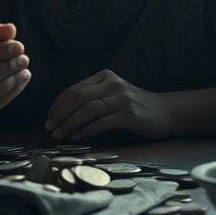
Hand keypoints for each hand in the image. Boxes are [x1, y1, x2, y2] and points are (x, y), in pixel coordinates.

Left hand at [45, 70, 169, 140]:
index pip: (74, 89)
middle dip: (60, 114)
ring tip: (59, 135)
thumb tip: (63, 114)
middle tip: (49, 128)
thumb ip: (93, 98)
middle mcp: (113, 84)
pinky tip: (77, 137)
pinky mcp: (129, 115)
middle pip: (77, 98)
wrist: (167, 112)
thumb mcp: (113, 94)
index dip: (58, 105)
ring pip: (87, 110)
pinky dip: (86, 131)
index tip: (48, 118)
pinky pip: (101, 123)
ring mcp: (122, 98)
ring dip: (69, 124)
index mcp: (105, 77)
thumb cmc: (136, 107)